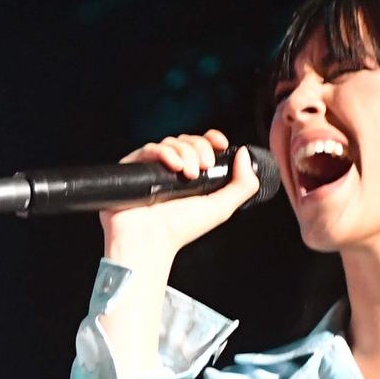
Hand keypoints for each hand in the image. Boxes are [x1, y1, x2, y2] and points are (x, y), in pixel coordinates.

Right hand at [99, 128, 260, 271]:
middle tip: (203, 168)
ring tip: (188, 174)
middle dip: (200, 149)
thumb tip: (245, 154)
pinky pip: (151, 148)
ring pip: (172, 142)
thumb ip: (243, 184)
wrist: (150, 239)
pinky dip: (165, 153)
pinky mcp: (134, 167)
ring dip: (185, 153)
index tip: (220, 144)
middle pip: (189, 140)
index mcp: (192, 176)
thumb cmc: (180, 230)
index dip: (211, 139)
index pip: (202, 145)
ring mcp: (153, 168)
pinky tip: (174, 167)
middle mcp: (172, 170)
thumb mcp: (222, 208)